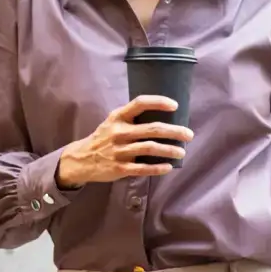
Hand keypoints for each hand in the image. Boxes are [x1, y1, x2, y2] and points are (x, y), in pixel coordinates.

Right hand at [56, 97, 193, 186]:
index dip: (158, 102)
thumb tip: (163, 118)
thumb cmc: (103, 139)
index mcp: (118, 117)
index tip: (175, 106)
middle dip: (174, 132)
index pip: (140, 103)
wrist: (81, 159)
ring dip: (169, 150)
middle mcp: (118, 132)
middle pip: (151, 129)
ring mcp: (118, 151)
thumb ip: (132, 119)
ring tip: (181, 152)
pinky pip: (142, 168)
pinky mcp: (119, 168)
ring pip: (150, 148)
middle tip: (188, 135)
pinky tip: (168, 167)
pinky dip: (157, 168)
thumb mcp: (112, 122)